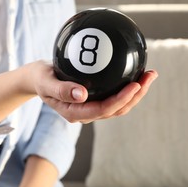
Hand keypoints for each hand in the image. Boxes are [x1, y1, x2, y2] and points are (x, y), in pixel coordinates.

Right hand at [32, 61, 157, 123]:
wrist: (38, 79)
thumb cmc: (40, 79)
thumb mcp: (45, 82)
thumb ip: (61, 90)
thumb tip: (82, 94)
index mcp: (74, 112)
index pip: (102, 109)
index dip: (121, 99)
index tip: (135, 84)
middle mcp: (86, 113)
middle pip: (116, 109)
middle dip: (136, 95)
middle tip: (149, 75)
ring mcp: (91, 107)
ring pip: (119, 105)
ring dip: (136, 92)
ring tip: (149, 74)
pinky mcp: (94, 99)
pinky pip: (115, 96)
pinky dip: (128, 87)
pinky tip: (136, 73)